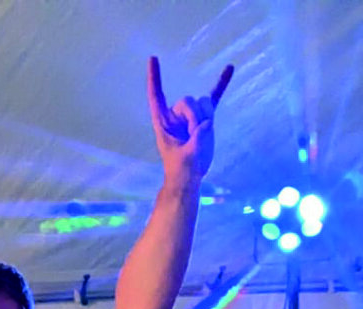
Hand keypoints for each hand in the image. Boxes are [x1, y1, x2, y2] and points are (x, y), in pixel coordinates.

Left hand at [147, 56, 232, 183]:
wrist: (190, 175)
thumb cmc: (182, 167)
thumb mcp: (187, 156)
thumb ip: (197, 140)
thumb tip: (207, 124)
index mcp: (162, 121)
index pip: (156, 95)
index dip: (155, 78)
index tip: (153, 58)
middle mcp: (175, 114)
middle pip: (187, 101)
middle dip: (194, 117)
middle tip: (194, 137)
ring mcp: (191, 115)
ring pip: (202, 102)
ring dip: (205, 117)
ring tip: (200, 135)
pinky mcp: (205, 118)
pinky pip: (214, 98)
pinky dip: (221, 84)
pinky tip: (229, 68)